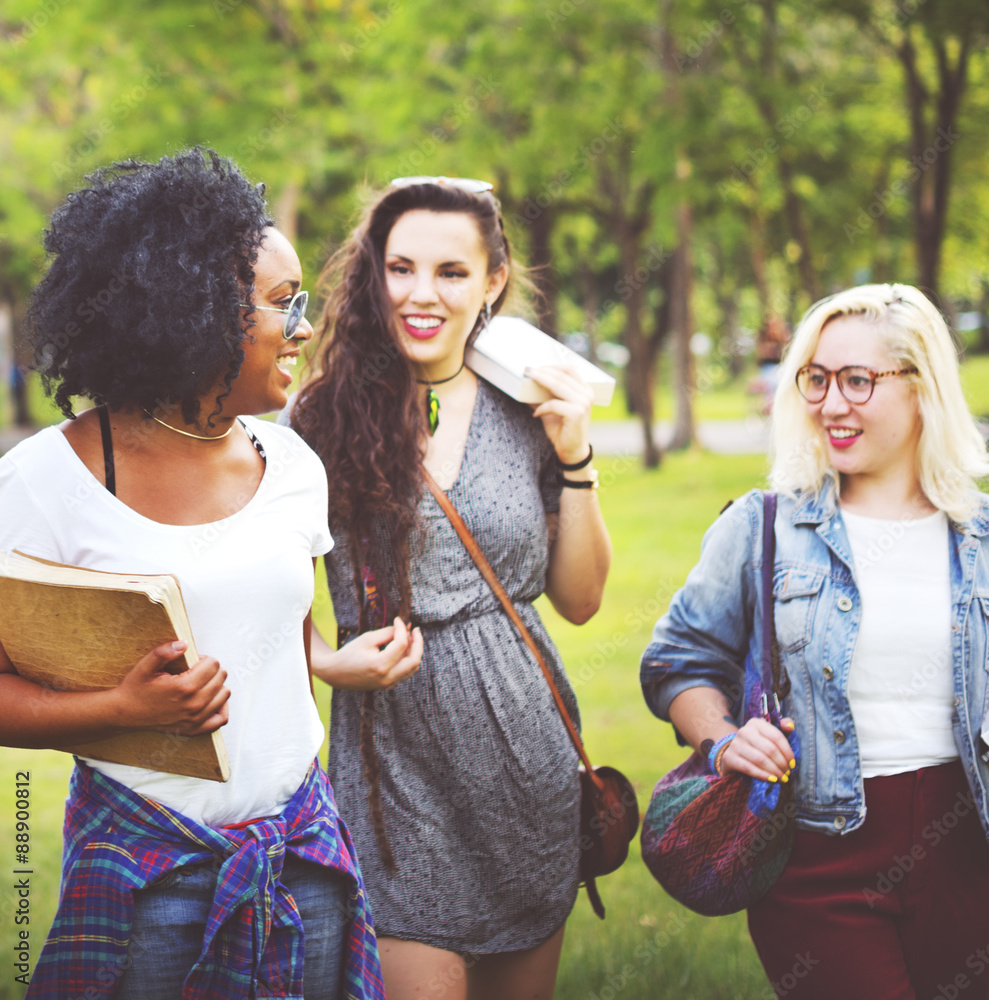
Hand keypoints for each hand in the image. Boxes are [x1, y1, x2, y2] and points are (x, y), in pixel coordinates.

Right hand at [109, 640, 229, 736]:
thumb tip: (184, 644)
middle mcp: (193, 704)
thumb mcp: (145, 666)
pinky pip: (221, 719)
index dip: (204, 659)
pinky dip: (221, 707)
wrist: (124, 714)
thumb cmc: (135, 689)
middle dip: (211, 670)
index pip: (213, 664)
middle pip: (220, 677)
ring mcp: (195, 719)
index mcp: (184, 687)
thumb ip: (164, 652)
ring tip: (201, 683)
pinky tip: (210, 700)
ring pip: (224, 694)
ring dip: (216, 685)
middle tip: (195, 672)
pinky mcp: (195, 729)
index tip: (192, 662)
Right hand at [313, 618, 422, 690]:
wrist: (335, 674)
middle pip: (414, 660)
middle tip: (415, 629)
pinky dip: (408, 658)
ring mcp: (388, 684)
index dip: (402, 629)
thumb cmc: (350, 653)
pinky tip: (404, 647)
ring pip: (412, 667)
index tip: (399, 619)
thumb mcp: (367, 639)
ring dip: (414, 651)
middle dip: (418, 642)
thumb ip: (388, 633)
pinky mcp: (388, 685)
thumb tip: (406, 628)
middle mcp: (387, 678)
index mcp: (380, 665)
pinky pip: (405, 672)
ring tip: (410, 636)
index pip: (401, 645)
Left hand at [527, 365, 593, 465]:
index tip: (536, 367)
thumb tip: (527, 384)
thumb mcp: (553, 408)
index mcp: (585, 390)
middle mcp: (587, 394)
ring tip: (528, 381)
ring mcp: (583, 403)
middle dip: (542, 372)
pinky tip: (536, 413)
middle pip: (562, 375)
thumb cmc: (563, 429)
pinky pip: (553, 404)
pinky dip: (542, 407)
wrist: (572, 450)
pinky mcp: (577, 413)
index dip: (552, 366)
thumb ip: (545, 395)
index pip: (569, 370)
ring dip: (541, 381)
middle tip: (527, 370)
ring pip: (558, 385)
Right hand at [720, 717, 795, 782]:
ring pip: (760, 759)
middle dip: (782, 764)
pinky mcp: (729, 757)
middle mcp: (744, 731)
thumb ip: (784, 728)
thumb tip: (790, 726)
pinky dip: (763, 775)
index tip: (793, 765)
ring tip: (782, 778)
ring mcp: (735, 744)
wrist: (734, 753)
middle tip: (787, 773)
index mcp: (756, 723)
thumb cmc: (758, 745)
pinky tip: (772, 780)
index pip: (776, 737)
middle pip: (769, 749)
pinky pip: (749, 768)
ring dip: (774, 771)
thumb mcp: (770, 734)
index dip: (788, 752)